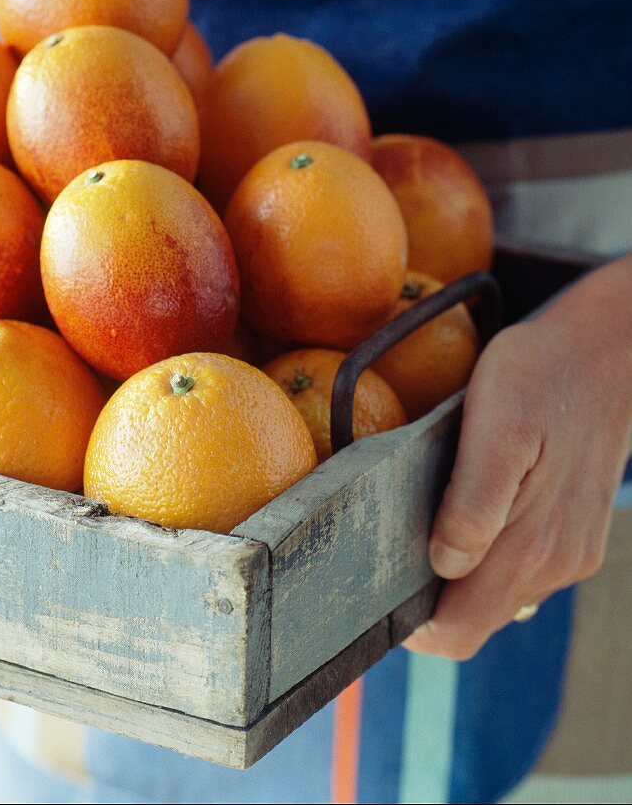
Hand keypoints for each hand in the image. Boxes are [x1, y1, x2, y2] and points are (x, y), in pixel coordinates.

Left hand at [404, 255, 631, 659]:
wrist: (603, 350)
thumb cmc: (537, 377)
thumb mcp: (495, 427)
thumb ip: (473, 504)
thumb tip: (445, 564)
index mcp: (531, 546)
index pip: (460, 631)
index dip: (414, 626)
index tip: (376, 590)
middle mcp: (555, 563)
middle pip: (475, 619)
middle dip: (428, 602)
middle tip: (386, 551)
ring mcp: (570, 550)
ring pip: (498, 596)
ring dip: (457, 577)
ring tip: (421, 523)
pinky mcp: (576, 532)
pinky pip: (522, 568)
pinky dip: (486, 556)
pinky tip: (463, 511)